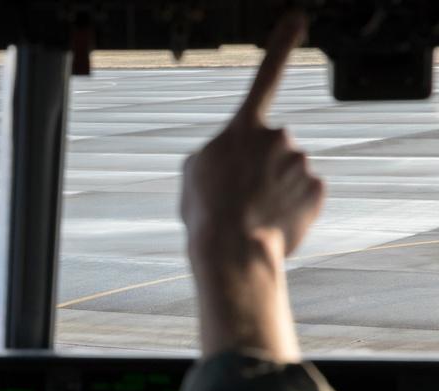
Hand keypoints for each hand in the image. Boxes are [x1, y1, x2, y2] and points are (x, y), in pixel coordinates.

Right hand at [180, 11, 322, 360]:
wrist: (231, 248)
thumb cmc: (206, 211)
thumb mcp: (192, 172)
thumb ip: (216, 152)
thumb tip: (238, 158)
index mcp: (244, 127)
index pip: (265, 77)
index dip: (281, 45)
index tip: (298, 18)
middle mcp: (279, 136)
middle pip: (269, 148)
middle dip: (256, 167)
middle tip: (235, 196)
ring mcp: (302, 163)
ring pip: (286, 173)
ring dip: (270, 190)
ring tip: (249, 214)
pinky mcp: (317, 190)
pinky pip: (301, 195)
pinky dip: (288, 208)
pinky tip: (270, 223)